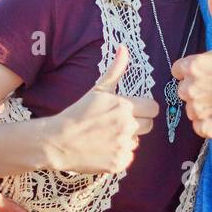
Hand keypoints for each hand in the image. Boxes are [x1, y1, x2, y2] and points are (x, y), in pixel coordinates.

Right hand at [42, 45, 158, 173]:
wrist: (58, 142)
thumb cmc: (78, 113)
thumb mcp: (97, 90)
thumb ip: (115, 71)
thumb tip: (124, 48)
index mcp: (124, 106)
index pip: (153, 108)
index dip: (144, 108)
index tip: (131, 110)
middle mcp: (127, 126)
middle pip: (149, 125)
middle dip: (137, 123)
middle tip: (117, 122)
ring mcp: (123, 146)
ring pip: (137, 141)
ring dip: (126, 139)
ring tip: (106, 135)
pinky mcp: (119, 163)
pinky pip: (128, 157)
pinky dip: (119, 154)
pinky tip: (103, 148)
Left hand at [171, 0, 211, 139]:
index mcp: (193, 66)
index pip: (179, 70)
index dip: (195, 70)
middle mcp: (191, 90)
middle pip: (184, 91)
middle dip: (199, 89)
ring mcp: (199, 112)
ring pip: (192, 109)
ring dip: (205, 106)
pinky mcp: (208, 130)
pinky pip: (200, 127)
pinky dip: (211, 123)